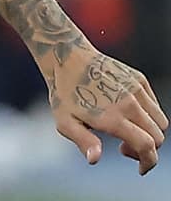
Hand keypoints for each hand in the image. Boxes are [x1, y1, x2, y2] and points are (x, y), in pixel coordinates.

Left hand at [48, 47, 167, 173]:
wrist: (67, 57)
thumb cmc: (64, 92)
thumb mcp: (65, 121)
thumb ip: (83, 141)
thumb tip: (95, 160)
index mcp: (112, 118)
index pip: (147, 146)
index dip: (148, 162)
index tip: (140, 168)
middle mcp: (129, 104)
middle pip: (158, 137)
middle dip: (147, 149)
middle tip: (123, 147)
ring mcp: (136, 90)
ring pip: (161, 122)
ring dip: (151, 133)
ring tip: (127, 130)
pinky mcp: (139, 79)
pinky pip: (155, 105)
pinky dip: (149, 115)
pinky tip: (128, 114)